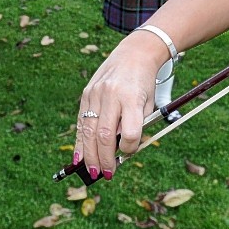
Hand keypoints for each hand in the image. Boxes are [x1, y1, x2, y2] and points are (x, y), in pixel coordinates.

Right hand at [74, 32, 168, 180]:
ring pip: (89, 130)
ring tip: (93, 171)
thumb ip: (137, 126)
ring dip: (90, 155)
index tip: (129, 154)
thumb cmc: (144, 83)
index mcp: (131, 97)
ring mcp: (95, 93)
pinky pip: (81, 121)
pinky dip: (80, 142)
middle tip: (106, 175)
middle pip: (105, 134)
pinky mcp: (86, 93)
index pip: (130, 131)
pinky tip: (79, 157)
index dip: (129, 148)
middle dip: (104, 158)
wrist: (134, 54)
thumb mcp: (149, 103)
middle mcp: (111, 95)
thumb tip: (122, 152)